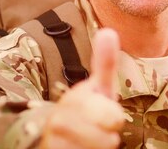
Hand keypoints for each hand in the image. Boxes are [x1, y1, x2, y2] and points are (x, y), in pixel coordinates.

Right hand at [41, 28, 124, 148]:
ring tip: (87, 141)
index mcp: (75, 100)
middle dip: (107, 137)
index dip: (114, 119)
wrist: (51, 135)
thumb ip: (104, 63)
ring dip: (96, 148)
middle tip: (97, 130)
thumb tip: (109, 31)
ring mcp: (53, 142)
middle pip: (108, 141)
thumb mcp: (96, 87)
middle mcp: (59, 121)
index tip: (102, 113)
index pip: (115, 118)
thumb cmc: (83, 110)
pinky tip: (78, 148)